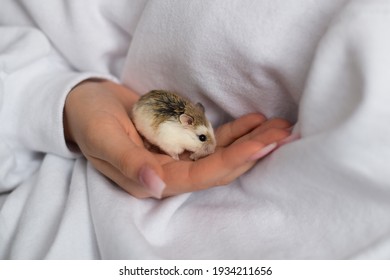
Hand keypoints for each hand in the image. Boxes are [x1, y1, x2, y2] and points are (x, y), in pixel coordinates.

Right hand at [64, 80, 290, 197]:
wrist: (85, 103)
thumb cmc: (89, 119)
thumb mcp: (103, 139)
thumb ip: (129, 163)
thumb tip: (156, 186)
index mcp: (150, 179)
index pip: (199, 176)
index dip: (232, 162)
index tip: (262, 146)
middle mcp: (168, 172)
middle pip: (218, 167)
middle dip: (251, 152)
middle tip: (283, 134)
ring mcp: (176, 156)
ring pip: (220, 154)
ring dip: (250, 141)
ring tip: (280, 127)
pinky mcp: (179, 141)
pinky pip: (211, 139)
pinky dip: (234, 131)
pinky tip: (255, 121)